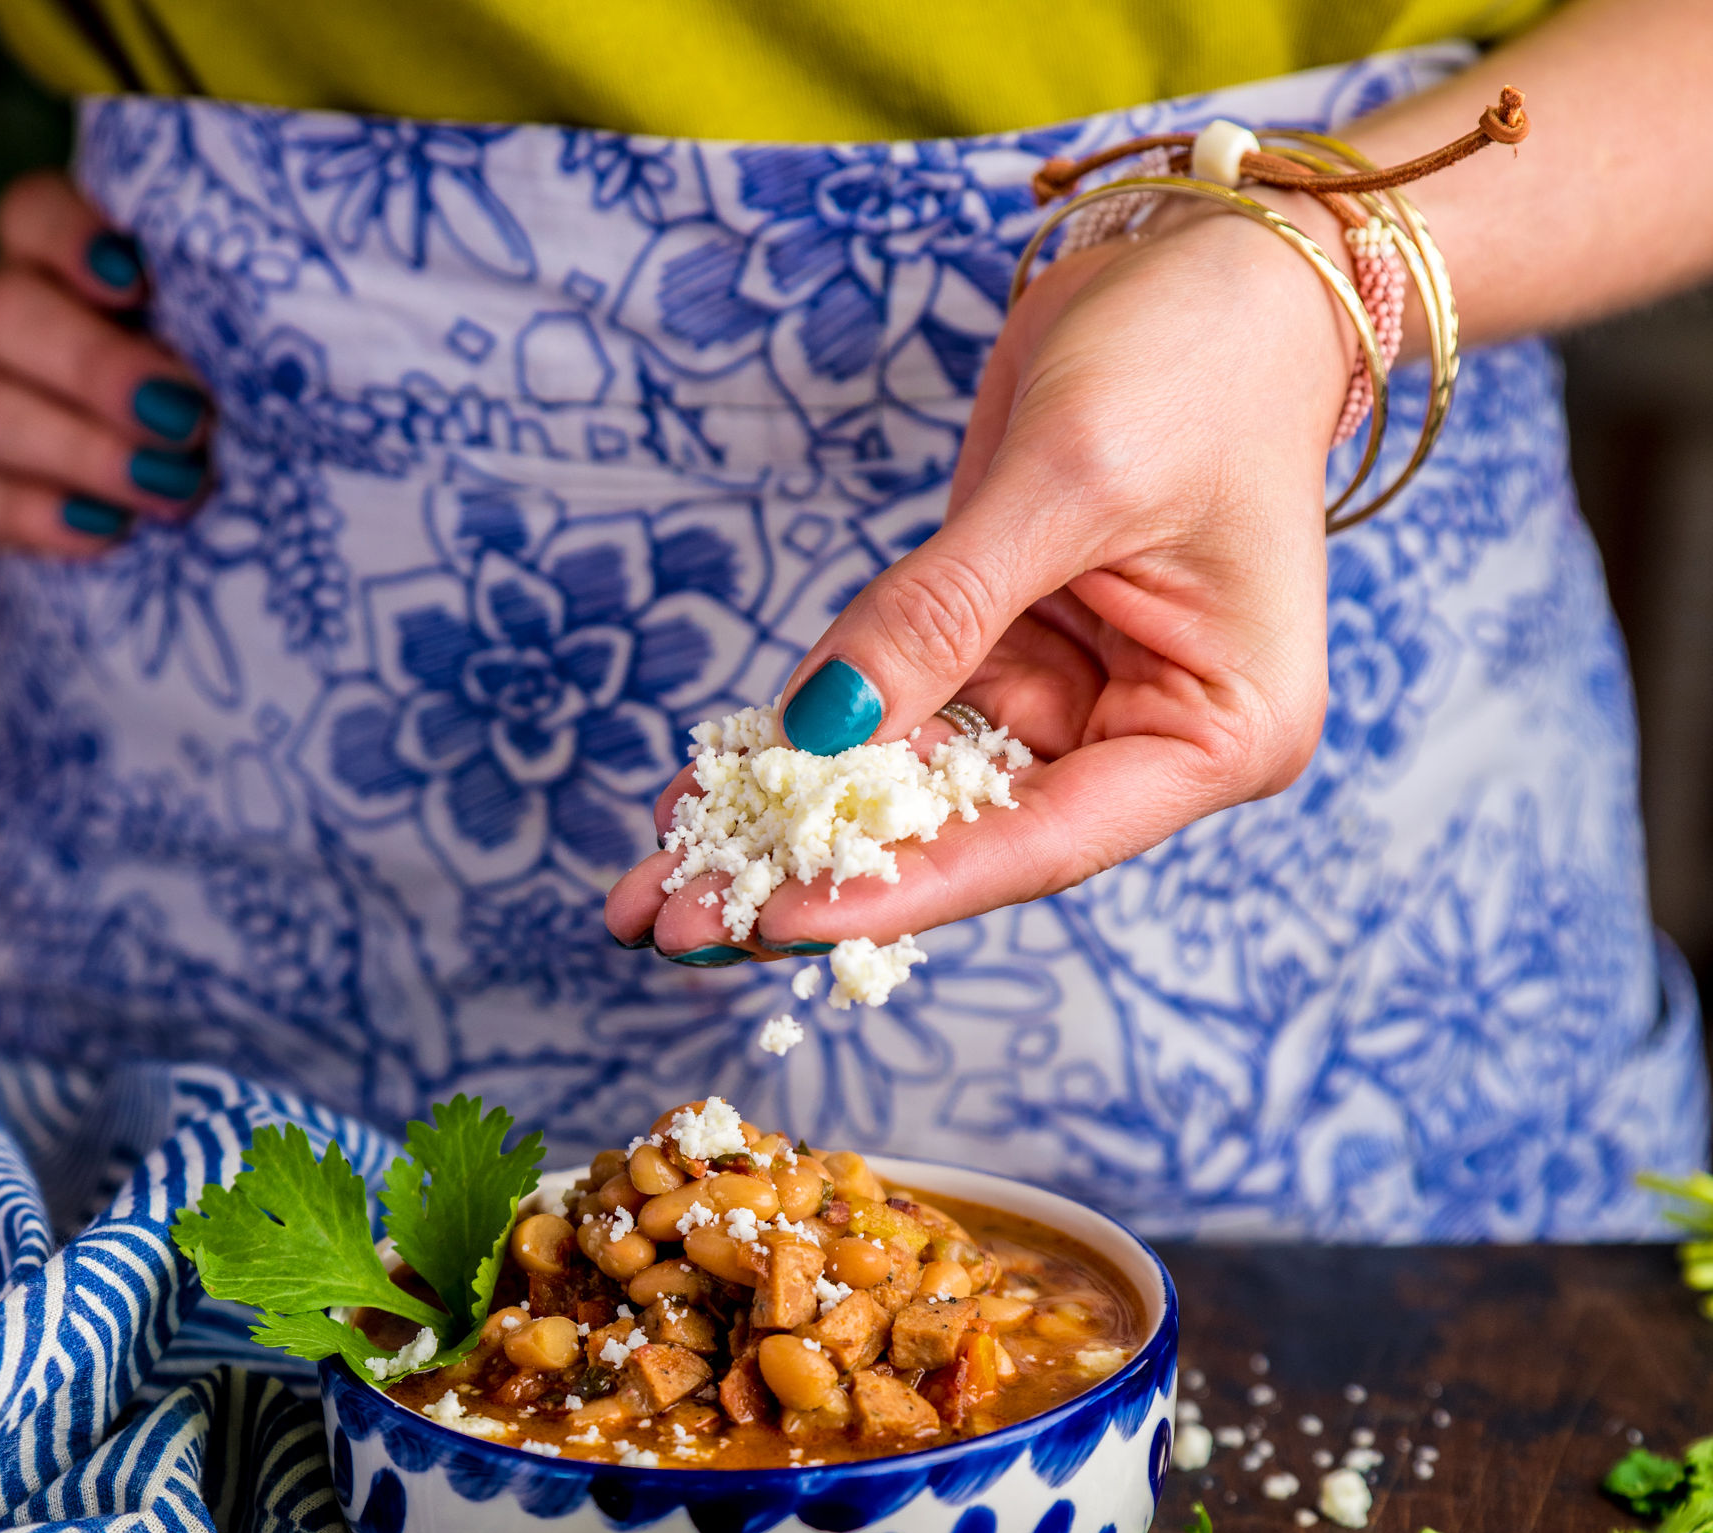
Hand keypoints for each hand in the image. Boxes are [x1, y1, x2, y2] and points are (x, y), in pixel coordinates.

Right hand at [0, 173, 212, 625]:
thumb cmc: (55, 432)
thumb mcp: (103, 377)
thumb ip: (170, 358)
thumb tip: (282, 386)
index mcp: (28, 287)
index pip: (31, 219)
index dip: (76, 234)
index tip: (137, 278)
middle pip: (8, 312)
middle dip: (106, 366)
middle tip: (190, 419)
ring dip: (92, 450)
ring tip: (170, 487)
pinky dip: (41, 517)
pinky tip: (103, 532)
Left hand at [604, 198, 1356, 960]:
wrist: (1212, 266)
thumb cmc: (1194, 359)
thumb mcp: (1070, 479)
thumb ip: (942, 611)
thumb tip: (818, 727)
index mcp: (1216, 736)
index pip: (1040, 840)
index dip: (901, 886)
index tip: (776, 920)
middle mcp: (1136, 744)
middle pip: (960, 839)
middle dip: (812, 877)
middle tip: (677, 924)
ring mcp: (1063, 704)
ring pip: (905, 792)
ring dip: (782, 825)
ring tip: (658, 881)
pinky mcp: (997, 655)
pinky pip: (887, 717)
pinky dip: (799, 745)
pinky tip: (704, 786)